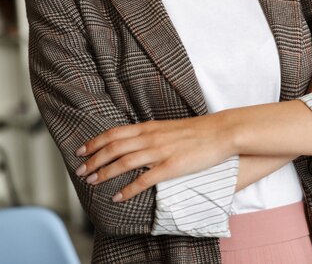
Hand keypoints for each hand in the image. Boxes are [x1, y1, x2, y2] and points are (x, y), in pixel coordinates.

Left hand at [75, 111, 234, 201]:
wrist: (221, 132)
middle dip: (93, 159)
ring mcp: (160, 151)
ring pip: (124, 162)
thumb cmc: (197, 130)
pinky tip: (117, 197)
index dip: (95, 141)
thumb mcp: (168, 127)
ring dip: (104, 172)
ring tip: (91, 182)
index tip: (81, 150)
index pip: (115, 133)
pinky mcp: (171, 166)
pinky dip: (128, 189)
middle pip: (114, 147)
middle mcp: (151, 137)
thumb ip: (150, 133)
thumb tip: (134, 141)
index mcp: (149, 127)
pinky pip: (144, 179)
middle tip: (79, 170)